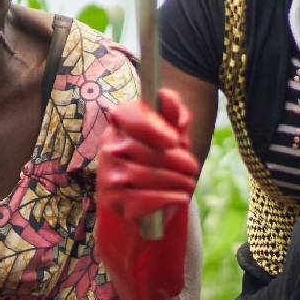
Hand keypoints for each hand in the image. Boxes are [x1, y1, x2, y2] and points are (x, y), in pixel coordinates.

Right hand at [100, 89, 199, 221]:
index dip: (152, 128)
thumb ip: (172, 114)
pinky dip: (168, 198)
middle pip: (143, 150)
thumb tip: (166, 96)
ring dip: (176, 181)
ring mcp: (107, 174)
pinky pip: (144, 198)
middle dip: (176, 161)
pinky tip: (180, 197)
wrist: (144, 202)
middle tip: (192, 168)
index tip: (174, 140)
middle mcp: (108, 148)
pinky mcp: (111, 200)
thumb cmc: (159, 162)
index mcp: (120, 125)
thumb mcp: (170, 136)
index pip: (128, 115)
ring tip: (188, 183)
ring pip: (146, 176)